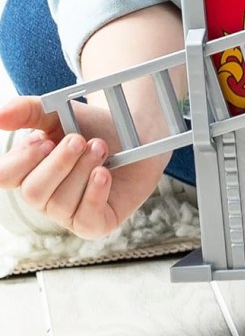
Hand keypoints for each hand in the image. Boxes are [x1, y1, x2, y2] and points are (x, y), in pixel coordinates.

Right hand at [0, 97, 165, 238]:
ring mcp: (69, 214)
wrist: (139, 135)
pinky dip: (94, 194)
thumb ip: (29, 111)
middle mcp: (45, 197)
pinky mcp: (96, 224)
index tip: (44, 140)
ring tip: (101, 149)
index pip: (4, 177)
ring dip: (83, 170)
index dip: (22, 161)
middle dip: (60, 162)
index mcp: (28, 173)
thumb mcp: (60, 114)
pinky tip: (103, 174)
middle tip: (81, 140)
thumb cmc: (95, 128)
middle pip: (33, 192)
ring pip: (61, 203)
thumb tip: (0, 116)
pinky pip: (86, 219)